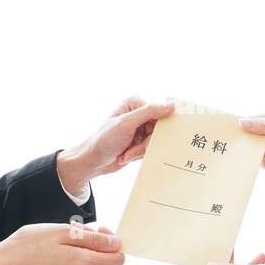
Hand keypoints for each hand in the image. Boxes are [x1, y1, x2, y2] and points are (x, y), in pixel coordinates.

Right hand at [0, 221, 124, 264]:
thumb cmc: (29, 244)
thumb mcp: (63, 232)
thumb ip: (94, 239)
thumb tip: (117, 244)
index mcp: (85, 264)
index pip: (118, 259)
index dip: (112, 244)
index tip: (98, 232)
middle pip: (97, 263)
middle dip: (88, 248)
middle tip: (66, 234)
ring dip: (73, 257)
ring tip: (51, 248)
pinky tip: (44, 261)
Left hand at [57, 97, 177, 191]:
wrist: (93, 161)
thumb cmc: (105, 139)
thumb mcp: (127, 123)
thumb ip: (149, 112)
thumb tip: (172, 105)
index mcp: (135, 103)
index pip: (159, 114)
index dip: (154, 129)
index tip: (144, 138)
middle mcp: (139, 114)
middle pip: (158, 129)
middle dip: (146, 143)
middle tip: (132, 148)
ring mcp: (140, 129)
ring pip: (155, 141)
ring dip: (141, 150)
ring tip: (126, 153)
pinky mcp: (140, 142)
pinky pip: (151, 149)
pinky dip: (140, 155)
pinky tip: (127, 155)